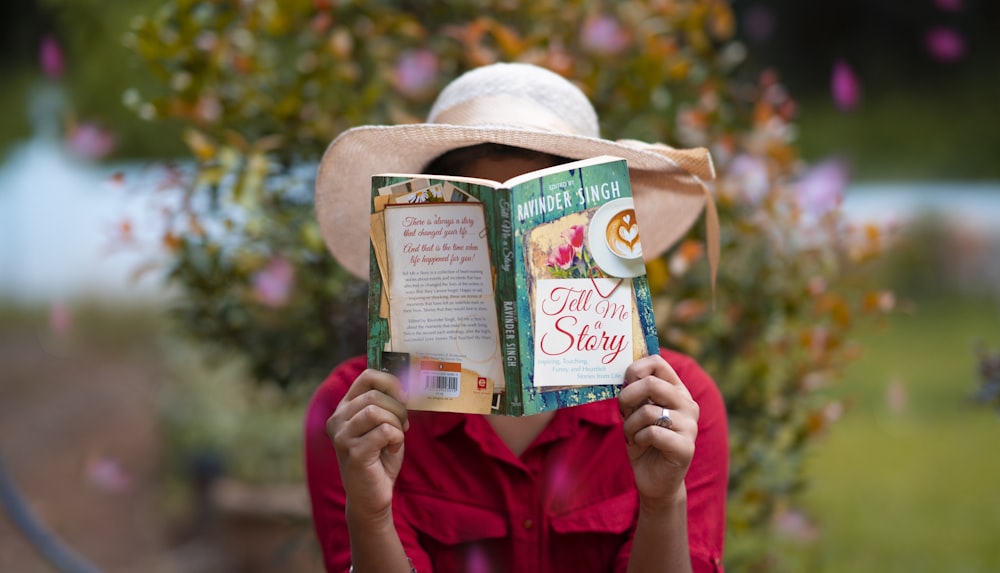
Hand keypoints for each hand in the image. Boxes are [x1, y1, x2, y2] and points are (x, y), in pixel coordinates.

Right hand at [327, 368, 408, 521]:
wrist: (371, 497)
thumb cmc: (380, 459)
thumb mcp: (383, 425)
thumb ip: (388, 404)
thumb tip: (407, 381)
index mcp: (344, 409)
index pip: (366, 377)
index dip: (391, 381)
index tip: (405, 396)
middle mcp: (337, 420)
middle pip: (374, 395)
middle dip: (398, 407)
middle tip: (404, 424)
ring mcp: (342, 436)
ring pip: (376, 411)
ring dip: (396, 422)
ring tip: (397, 436)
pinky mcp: (353, 452)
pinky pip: (383, 431)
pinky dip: (396, 438)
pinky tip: (391, 449)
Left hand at [619, 354, 698, 510]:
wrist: (654, 479)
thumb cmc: (643, 441)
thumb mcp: (635, 413)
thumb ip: (635, 394)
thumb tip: (623, 374)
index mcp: (676, 391)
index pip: (658, 363)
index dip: (635, 368)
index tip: (624, 382)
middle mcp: (687, 405)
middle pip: (651, 384)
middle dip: (627, 397)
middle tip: (622, 411)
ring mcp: (689, 426)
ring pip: (648, 411)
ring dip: (630, 424)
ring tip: (632, 433)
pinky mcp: (685, 447)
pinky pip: (652, 433)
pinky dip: (637, 439)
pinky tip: (640, 445)